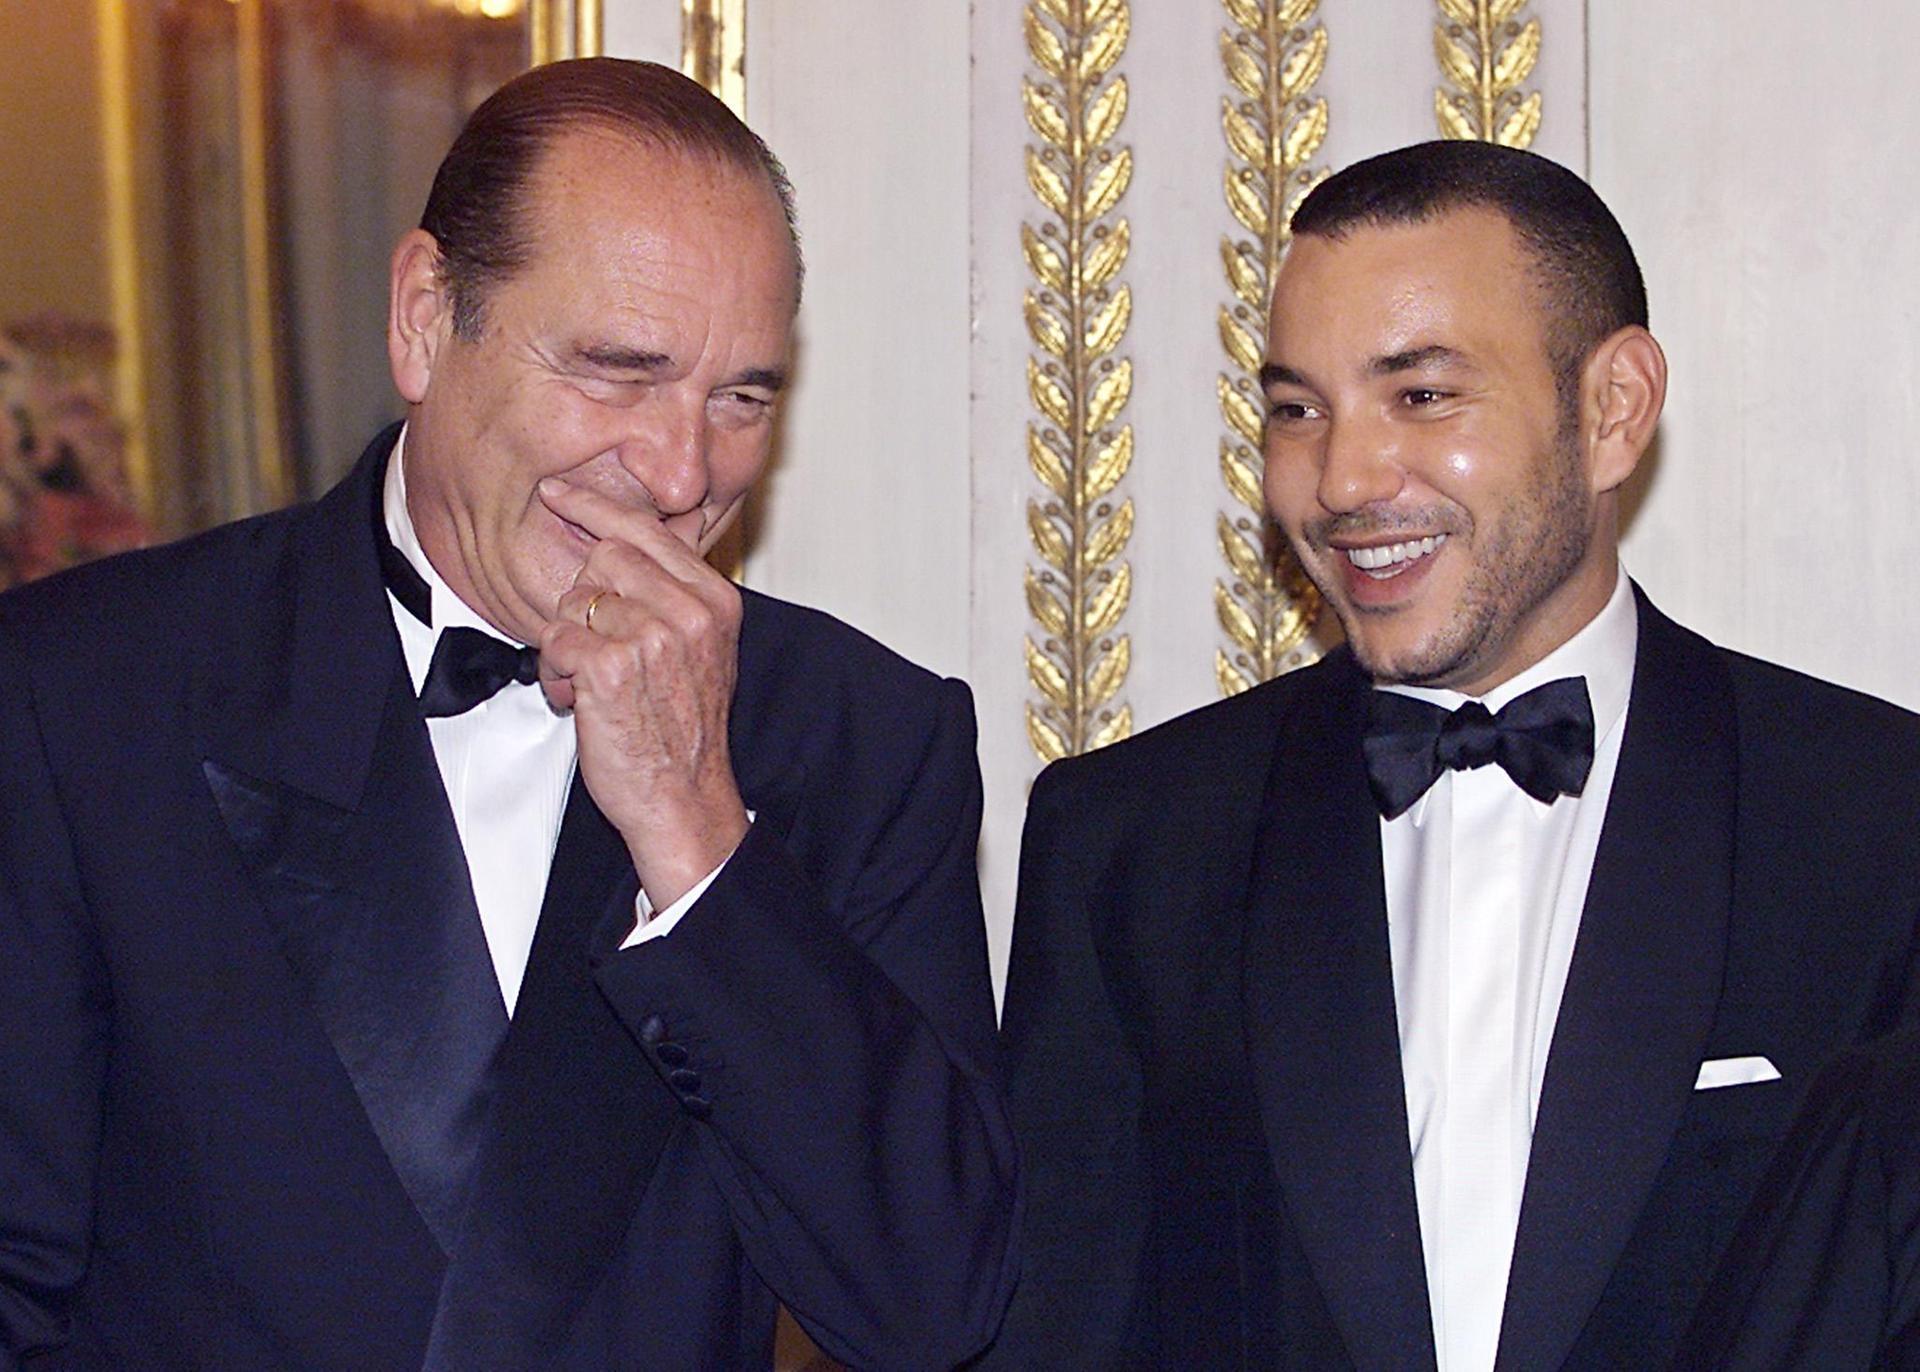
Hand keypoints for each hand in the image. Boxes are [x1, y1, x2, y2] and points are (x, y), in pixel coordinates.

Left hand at [535, 477, 749, 909]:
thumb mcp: (703, 650)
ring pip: (574, 601)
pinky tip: (578, 700)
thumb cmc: (685, 730)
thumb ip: (674, 597)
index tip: (559, 493)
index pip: (647, 530)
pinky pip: (556, 640)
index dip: (595, 507)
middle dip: (583, 599)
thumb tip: (621, 544)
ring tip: (590, 683)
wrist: (684, 797)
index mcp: (714, 600)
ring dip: (567, 643)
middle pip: (604, 558)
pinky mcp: (610, 667)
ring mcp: (651, 637)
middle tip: (593, 645)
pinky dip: (555, 673)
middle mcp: (689, 611)